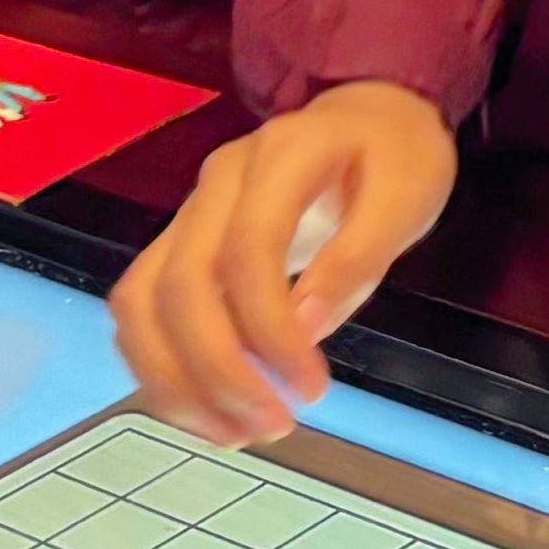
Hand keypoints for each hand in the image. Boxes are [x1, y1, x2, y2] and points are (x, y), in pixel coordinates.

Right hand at [111, 81, 458, 443]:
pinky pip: (141, 309)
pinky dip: (159, 367)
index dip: (270, 331)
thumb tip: (305, 329)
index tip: (312, 390)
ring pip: (141, 301)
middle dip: (216, 370)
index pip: (247, 251)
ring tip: (231, 433)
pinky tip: (204, 409)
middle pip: (179, 283)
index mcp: (281, 156)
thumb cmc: (394, 156)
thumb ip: (358, 258)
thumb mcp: (407, 196)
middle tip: (272, 427)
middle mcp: (218, 181)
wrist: (366, 114)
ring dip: (173, 379)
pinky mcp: (180, 243)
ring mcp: (190, 211)